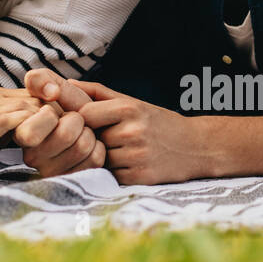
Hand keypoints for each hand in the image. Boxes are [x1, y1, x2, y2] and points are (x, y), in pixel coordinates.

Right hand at [0, 87, 66, 172]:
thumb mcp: (2, 128)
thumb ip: (22, 121)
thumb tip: (52, 122)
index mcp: (0, 96)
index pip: (37, 93)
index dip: (57, 105)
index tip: (73, 120)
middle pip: (36, 98)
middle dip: (57, 113)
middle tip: (74, 129)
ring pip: (26, 107)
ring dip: (46, 121)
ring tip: (62, 135)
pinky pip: (10, 121)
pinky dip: (27, 127)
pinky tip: (39, 138)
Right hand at [17, 69, 106, 176]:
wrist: (92, 128)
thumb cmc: (66, 108)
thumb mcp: (50, 90)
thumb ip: (39, 80)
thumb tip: (51, 91)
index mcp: (21, 133)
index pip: (44, 119)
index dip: (55, 112)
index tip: (54, 114)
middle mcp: (32, 157)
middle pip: (68, 132)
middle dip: (79, 122)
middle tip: (74, 124)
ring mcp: (52, 173)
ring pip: (83, 146)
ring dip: (90, 135)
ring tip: (81, 135)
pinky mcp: (72, 181)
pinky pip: (95, 159)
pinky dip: (99, 149)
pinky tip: (90, 149)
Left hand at [69, 78, 207, 184]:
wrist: (196, 146)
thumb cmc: (158, 123)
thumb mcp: (132, 102)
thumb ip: (98, 93)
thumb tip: (66, 83)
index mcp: (128, 109)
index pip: (84, 114)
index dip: (83, 120)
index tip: (90, 123)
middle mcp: (132, 132)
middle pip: (90, 139)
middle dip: (96, 140)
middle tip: (111, 139)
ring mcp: (136, 156)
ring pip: (99, 159)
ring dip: (105, 158)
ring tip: (123, 152)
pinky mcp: (139, 177)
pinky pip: (111, 176)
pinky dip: (115, 172)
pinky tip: (130, 165)